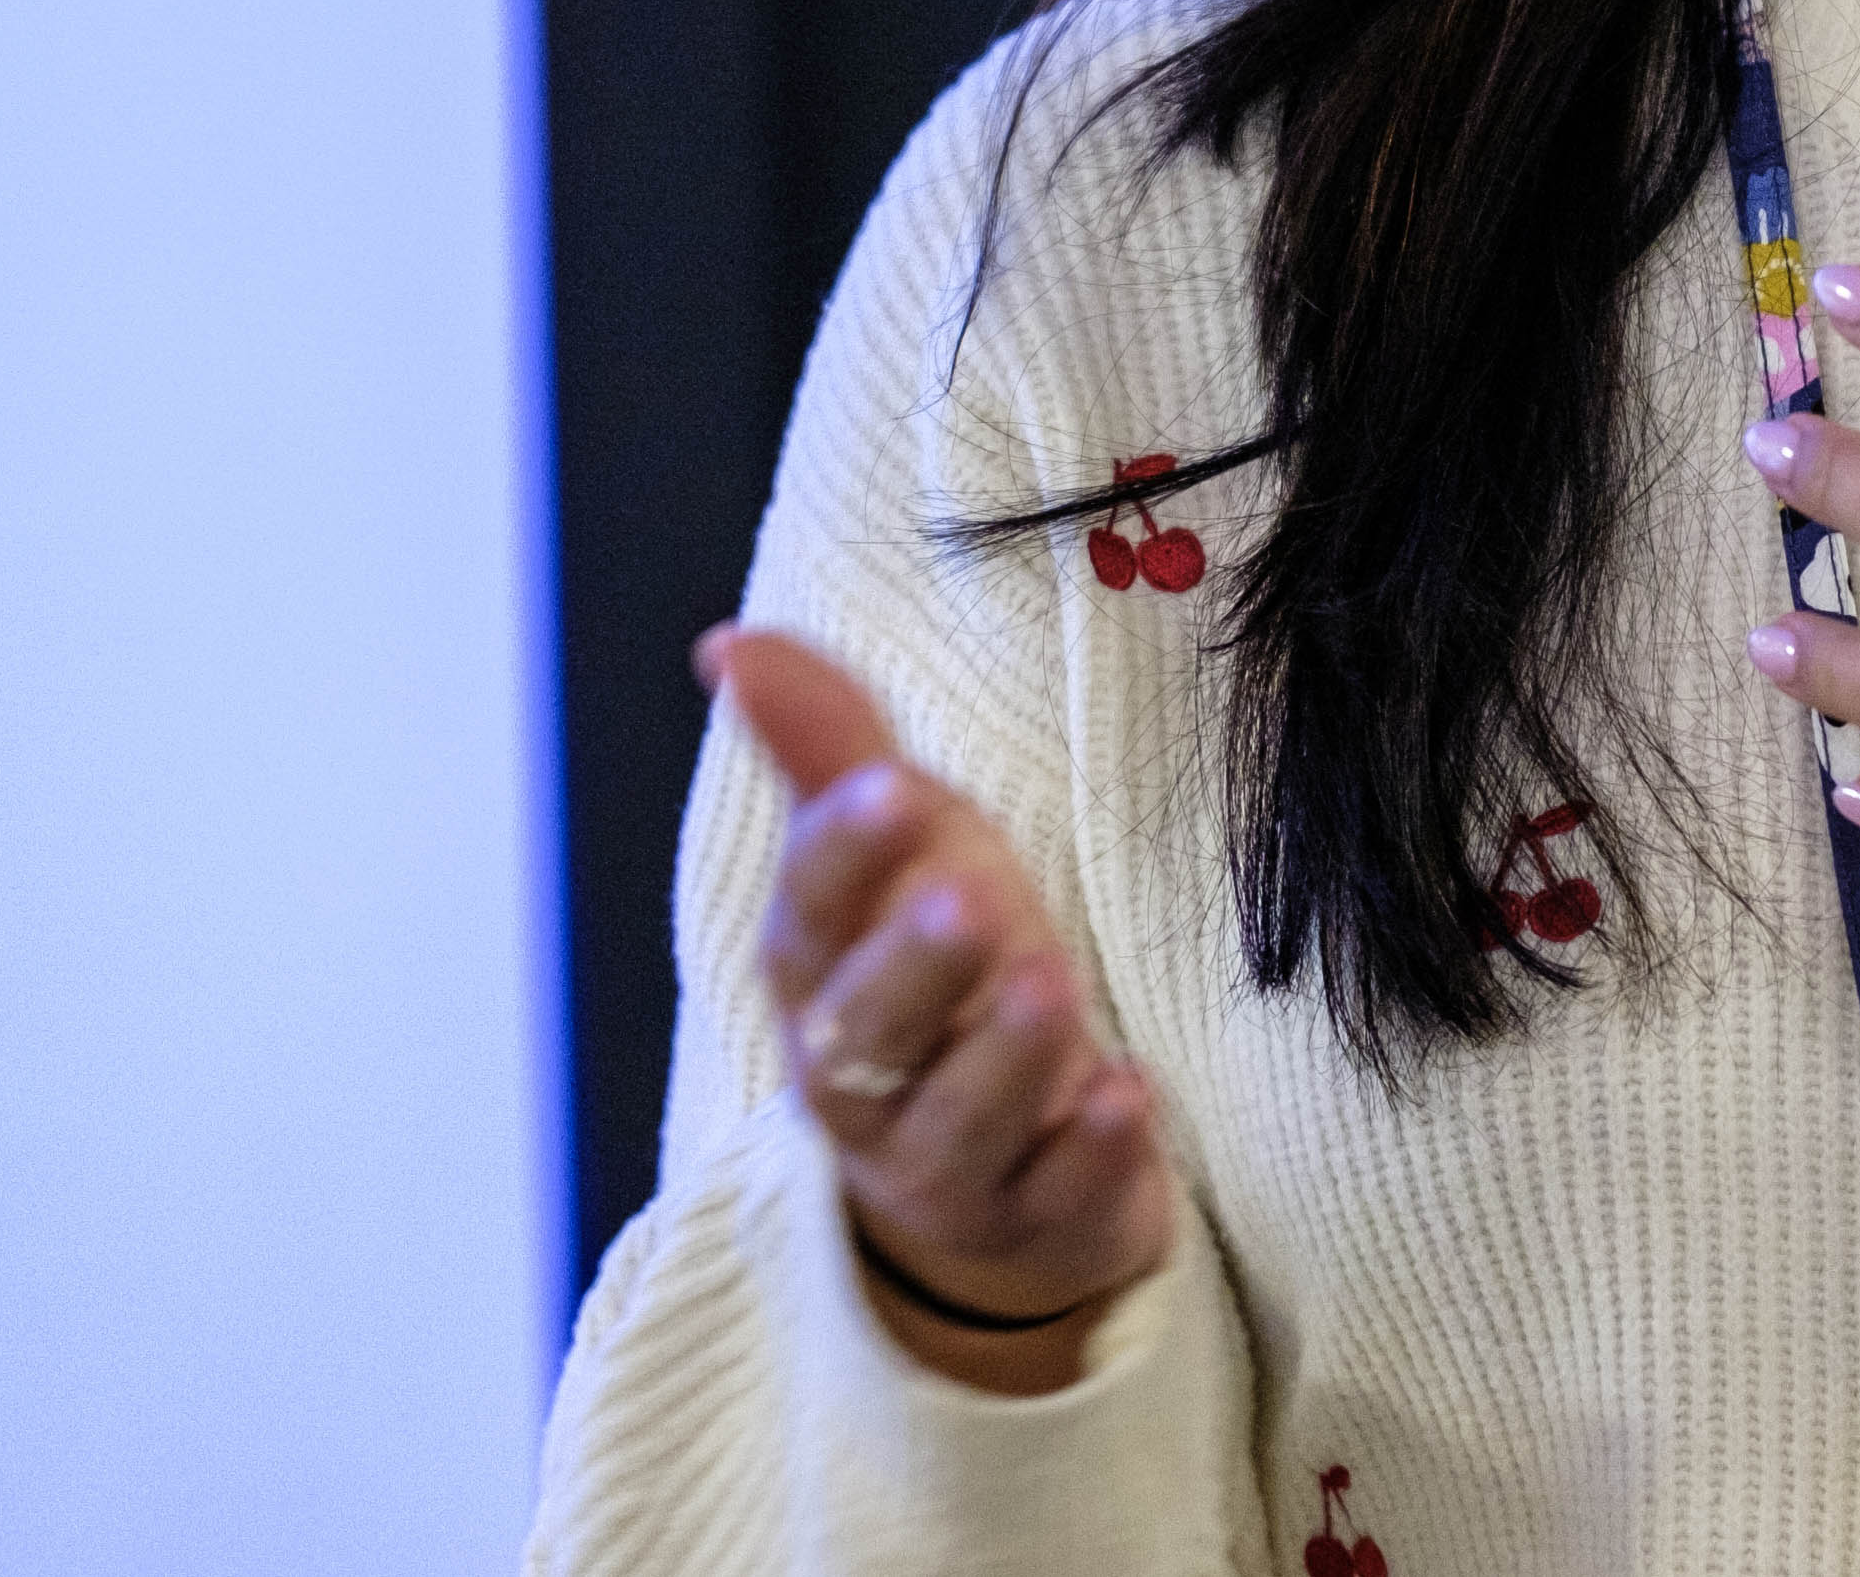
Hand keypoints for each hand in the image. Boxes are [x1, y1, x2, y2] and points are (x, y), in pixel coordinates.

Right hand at [709, 626, 1174, 1390]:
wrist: (1000, 1168)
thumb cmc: (940, 974)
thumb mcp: (902, 851)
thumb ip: (828, 748)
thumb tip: (730, 643)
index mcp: (821, 972)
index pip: (811, 914)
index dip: (843, 857)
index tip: (895, 788)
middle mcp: (863, 1075)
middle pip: (867, 1030)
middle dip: (913, 967)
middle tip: (971, 903)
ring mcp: (946, 1159)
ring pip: (958, 1122)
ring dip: (1004, 1057)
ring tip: (1053, 986)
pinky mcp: (1036, 1216)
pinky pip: (1056, 1193)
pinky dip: (1091, 1150)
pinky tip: (1129, 1095)